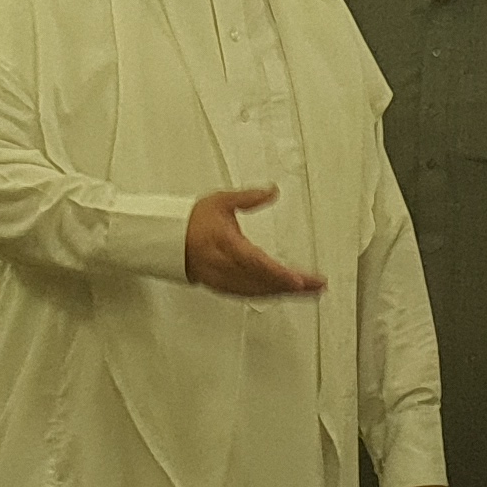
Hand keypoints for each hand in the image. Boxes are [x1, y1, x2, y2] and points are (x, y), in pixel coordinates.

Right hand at [185, 186, 323, 298]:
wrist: (168, 240)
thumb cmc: (193, 221)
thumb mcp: (221, 201)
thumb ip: (249, 198)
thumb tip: (272, 191)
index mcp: (225, 244)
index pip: (256, 263)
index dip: (278, 274)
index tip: (298, 281)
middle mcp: (225, 267)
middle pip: (263, 281)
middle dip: (292, 286)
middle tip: (318, 285)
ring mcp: (223, 280)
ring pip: (258, 292)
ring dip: (285, 293)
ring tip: (311, 291)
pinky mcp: (223, 287)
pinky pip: (250, 295)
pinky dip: (270, 295)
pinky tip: (285, 294)